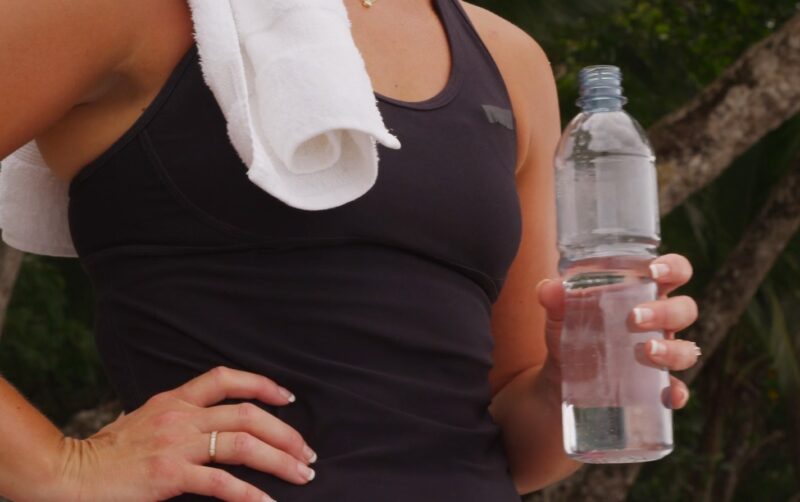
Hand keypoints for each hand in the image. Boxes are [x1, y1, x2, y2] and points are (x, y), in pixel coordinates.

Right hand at [54, 366, 316, 501]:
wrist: (70, 473)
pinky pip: (220, 483)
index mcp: (175, 399)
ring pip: (243, 445)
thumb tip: (213, 426)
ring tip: (302, 474)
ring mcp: (177, 444)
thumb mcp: (146, 420)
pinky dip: (249, 494)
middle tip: (308, 452)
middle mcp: (181, 415)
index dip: (263, 384)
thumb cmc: (108, 453)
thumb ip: (179, 418)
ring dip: (280, 460)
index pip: (226, 377)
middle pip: (249, 415)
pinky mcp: (170, 475)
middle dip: (286, 433)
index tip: (289, 398)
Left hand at [535, 253, 699, 408]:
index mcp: (644, 294)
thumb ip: (555, 299)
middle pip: (685, 309)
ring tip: (646, 351)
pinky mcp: (655, 386)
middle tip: (634, 317)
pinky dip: (676, 393)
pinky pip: (677, 390)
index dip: (674, 267)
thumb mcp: (560, 315)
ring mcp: (662, 355)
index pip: (675, 272)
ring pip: (687, 350)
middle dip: (665, 311)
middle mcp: (660, 322)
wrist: (560, 379)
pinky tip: (668, 395)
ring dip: (673, 350)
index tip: (655, 271)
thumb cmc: (570, 333)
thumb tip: (548, 288)